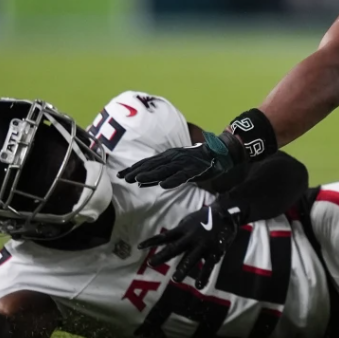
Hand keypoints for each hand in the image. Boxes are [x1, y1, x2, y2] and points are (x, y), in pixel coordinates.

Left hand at [118, 136, 233, 189]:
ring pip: (164, 170)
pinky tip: (164, 184)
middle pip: (152, 166)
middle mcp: (173, 158)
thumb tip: (140, 181)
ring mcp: (183, 163)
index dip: (134, 168)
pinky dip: (173, 180)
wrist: (218, 152)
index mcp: (168, 156)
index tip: (120, 174)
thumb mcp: (175, 165)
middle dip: (137, 171)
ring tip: (138, 179)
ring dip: (151, 175)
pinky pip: (182, 176)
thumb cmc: (195, 161)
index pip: (147, 162)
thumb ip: (160, 173)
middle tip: (122, 177)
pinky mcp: (194, 169)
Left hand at [139, 202, 240, 288]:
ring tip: (175, 279)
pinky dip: (204, 275)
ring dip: (183, 268)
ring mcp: (203, 244)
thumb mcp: (189, 220)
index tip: (139, 247)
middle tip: (151, 264)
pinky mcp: (215, 250)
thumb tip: (166, 238)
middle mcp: (191, 237)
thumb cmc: (206, 217)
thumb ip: (179, 231)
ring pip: (191, 258)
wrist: (227, 212)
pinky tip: (199, 285)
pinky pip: (209, 265)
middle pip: (175, 248)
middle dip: (163, 256)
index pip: (165, 236)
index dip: (152, 241)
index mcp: (184, 230)